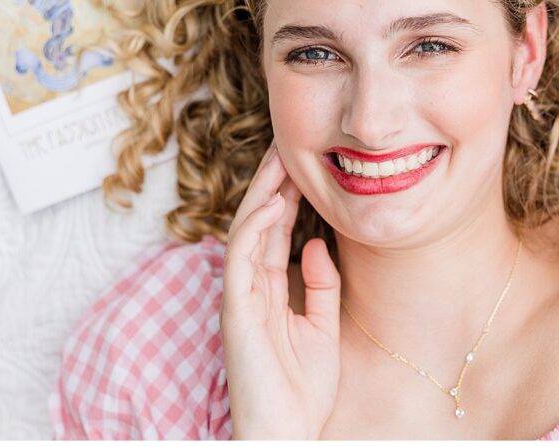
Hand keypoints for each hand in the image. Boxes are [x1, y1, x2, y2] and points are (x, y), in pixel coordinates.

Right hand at [220, 144, 341, 439]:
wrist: (287, 433)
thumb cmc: (303, 388)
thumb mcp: (322, 326)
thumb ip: (321, 284)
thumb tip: (319, 243)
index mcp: (269, 289)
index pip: (274, 230)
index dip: (286, 194)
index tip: (304, 161)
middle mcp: (250, 287)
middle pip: (257, 222)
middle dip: (273, 182)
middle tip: (289, 142)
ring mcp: (240, 297)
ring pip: (246, 231)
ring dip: (263, 193)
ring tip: (282, 158)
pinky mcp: (236, 311)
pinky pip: (242, 260)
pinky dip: (255, 228)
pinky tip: (273, 202)